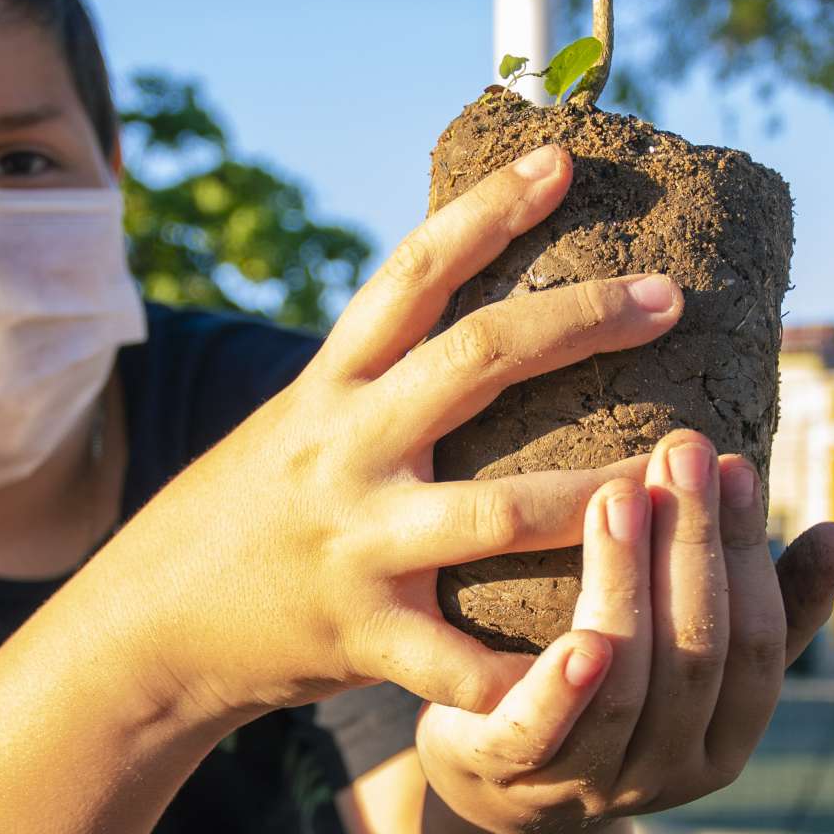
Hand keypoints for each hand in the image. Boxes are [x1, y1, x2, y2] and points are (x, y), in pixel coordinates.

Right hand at [126, 143, 681, 717]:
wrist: (152, 626)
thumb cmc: (251, 513)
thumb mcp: (301, 421)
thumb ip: (382, 377)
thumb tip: (472, 293)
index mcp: (332, 386)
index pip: (413, 274)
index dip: (486, 212)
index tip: (563, 160)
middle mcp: (345, 448)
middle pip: (475, 361)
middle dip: (579, 322)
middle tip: (669, 298)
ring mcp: (357, 542)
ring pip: (498, 511)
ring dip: (598, 494)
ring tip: (681, 475)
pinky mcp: (363, 634)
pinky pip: (460, 660)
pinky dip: (532, 672)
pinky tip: (608, 664)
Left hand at [413, 431, 833, 833]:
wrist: (499, 795)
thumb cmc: (609, 701)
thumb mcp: (691, 664)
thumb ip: (766, 609)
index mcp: (725, 738)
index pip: (757, 641)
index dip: (750, 554)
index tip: (735, 463)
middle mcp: (670, 769)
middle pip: (696, 654)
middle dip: (692, 547)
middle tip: (681, 453)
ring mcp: (592, 781)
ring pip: (625, 684)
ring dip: (627, 582)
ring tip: (619, 496)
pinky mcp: (511, 776)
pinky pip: (541, 736)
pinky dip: (563, 690)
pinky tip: (578, 641)